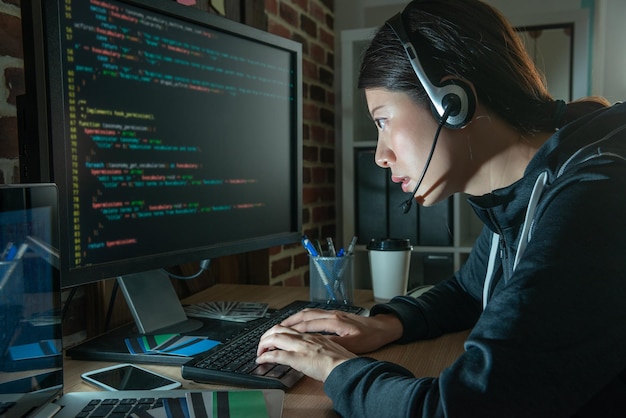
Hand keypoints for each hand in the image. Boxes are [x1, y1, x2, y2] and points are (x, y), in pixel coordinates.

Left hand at [256, 324, 356, 381]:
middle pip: (279, 329)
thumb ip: (321, 347)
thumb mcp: (331, 349)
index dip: (279, 332)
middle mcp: (305, 338)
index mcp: (314, 335)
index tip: (274, 337)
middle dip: (267, 335)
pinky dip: (265, 357)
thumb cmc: (342, 362)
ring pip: (275, 338)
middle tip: (263, 343)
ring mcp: (300, 347)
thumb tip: (315, 353)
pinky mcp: (296, 358)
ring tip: (260, 351)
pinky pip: (276, 355)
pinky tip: (261, 360)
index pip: (291, 328)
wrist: (346, 367)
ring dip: (264, 344)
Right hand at [279, 309, 402, 353]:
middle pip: (304, 315)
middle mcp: (332, 315)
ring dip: (294, 318)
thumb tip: (317, 347)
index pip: (307, 324)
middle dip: (288, 322)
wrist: (383, 327)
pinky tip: (299, 322)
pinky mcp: (336, 315)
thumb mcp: (353, 345)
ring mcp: (333, 313)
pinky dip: (303, 317)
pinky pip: (314, 314)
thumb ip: (335, 345)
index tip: (281, 335)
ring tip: (282, 325)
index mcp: (335, 322)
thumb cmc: (371, 336)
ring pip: (308, 313)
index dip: (292, 330)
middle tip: (274, 329)